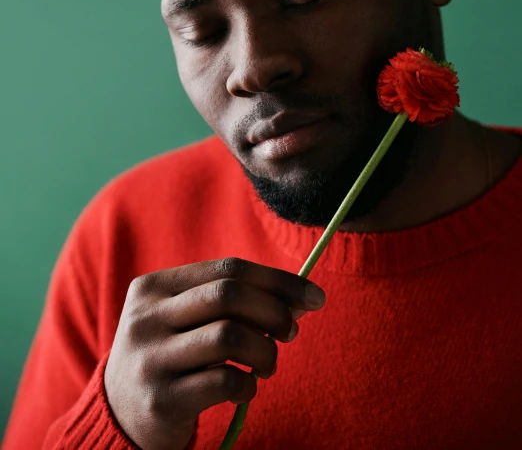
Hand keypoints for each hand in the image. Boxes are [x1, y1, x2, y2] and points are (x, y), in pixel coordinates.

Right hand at [104, 257, 325, 449]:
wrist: (118, 413)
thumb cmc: (170, 354)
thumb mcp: (185, 318)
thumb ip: (230, 303)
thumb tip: (299, 297)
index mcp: (154, 286)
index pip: (228, 269)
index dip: (277, 280)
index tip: (313, 296)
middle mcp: (146, 318)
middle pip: (229, 295)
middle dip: (274, 310)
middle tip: (291, 331)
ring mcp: (150, 359)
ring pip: (230, 337)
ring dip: (265, 350)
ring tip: (267, 363)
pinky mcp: (161, 400)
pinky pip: (224, 382)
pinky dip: (249, 385)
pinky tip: (246, 388)